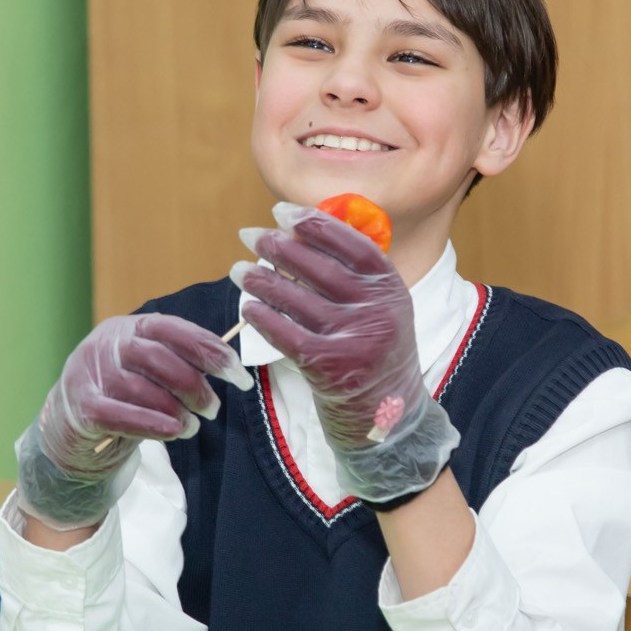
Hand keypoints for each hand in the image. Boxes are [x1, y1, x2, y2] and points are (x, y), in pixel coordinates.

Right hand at [15, 313, 252, 525]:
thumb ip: (178, 363)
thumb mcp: (147, 372)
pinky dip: (152, 424)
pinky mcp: (81, 408)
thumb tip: (225, 366)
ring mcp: (89, 374)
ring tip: (193, 427)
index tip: (238, 375)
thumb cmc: (120, 396)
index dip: (210, 350)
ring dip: (177, 411)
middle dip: (195, 386)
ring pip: (143, 389)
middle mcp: (106, 344)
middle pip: (159, 358)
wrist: (69, 429)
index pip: (173, 330)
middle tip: (212, 409)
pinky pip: (121, 415)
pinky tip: (173, 431)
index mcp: (128, 328)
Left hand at [232, 202, 458, 502]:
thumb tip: (296, 235)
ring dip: (261, 281)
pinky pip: (286, 334)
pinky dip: (263, 318)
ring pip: (296, 299)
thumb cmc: (374, 355)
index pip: (350, 243)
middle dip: (277, 247)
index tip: (281, 212)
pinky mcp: (330, 368)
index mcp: (391, 288)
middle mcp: (377, 310)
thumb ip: (352, 277)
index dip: (313, 224)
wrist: (389, 419)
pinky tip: (248, 308)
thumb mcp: (380, 310)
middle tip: (250, 237)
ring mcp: (355, 339)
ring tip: (239, 271)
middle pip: (317, 267)